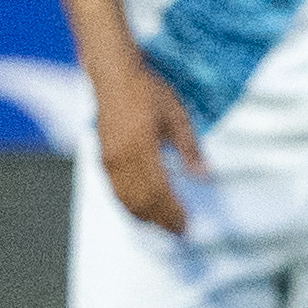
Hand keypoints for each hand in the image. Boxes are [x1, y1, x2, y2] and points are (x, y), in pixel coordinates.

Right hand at [92, 61, 206, 234]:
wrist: (113, 75)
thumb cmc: (147, 91)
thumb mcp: (176, 116)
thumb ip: (189, 148)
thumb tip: (204, 175)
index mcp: (142, 148)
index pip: (158, 192)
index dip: (172, 213)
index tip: (187, 225)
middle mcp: (122, 159)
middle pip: (141, 202)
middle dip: (160, 220)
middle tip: (178, 232)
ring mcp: (109, 160)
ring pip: (126, 200)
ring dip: (145, 217)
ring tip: (162, 225)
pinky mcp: (103, 158)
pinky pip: (116, 191)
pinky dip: (130, 205)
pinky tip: (142, 209)